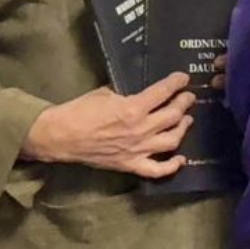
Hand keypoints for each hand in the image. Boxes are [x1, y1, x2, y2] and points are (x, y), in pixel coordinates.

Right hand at [22, 71, 192, 175]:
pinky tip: (181, 159)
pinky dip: (172, 166)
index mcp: (133, 108)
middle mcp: (141, 129)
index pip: (163, 92)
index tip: (183, 78)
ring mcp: (138, 149)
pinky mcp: (131, 164)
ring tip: (186, 120)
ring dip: (182, 128)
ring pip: (172, 140)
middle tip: (188, 98)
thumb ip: (126, 93)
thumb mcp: (104, 93)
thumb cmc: (80, 111)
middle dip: (184, 103)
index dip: (176, 83)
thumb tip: (138, 92)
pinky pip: (158, 170)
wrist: (61, 136)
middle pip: (173, 115)